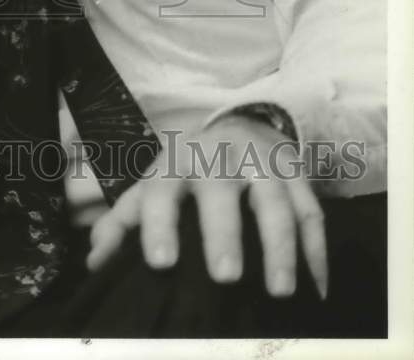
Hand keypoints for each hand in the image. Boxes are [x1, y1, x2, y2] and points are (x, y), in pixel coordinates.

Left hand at [86, 117, 327, 299]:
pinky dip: (317, 252)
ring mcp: (262, 164)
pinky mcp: (297, 175)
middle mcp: (219, 158)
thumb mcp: (155, 182)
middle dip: (223, 233)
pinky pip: (311, 212)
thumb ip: (124, 221)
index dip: (158, 224)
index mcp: (176, 162)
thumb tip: (96, 262)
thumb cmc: (189, 167)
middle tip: (224, 277)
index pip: (161, 190)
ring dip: (280, 247)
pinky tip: (316, 290)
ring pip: (275, 203)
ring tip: (280, 291)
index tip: (160, 263)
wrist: (240, 122)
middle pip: (221, 192)